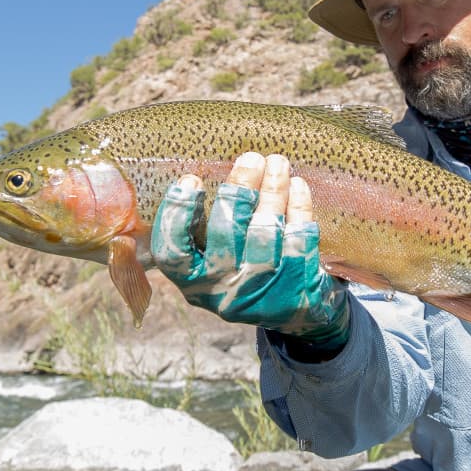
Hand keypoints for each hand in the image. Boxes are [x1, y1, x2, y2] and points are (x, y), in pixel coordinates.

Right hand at [150, 151, 348, 346]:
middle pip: (226, 234)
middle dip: (239, 190)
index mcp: (192, 281)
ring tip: (277, 163)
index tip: (191, 178)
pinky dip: (298, 209)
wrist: (294, 312)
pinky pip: (298, 241)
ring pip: (265, 233)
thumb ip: (204, 226)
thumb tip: (205, 166)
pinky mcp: (296, 290)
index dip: (177, 215)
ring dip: (272, 192)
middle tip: (251, 158)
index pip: (172, 253)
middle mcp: (222, 291)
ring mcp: (260, 293)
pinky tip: (297, 186)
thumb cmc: (244, 267)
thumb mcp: (215, 258)